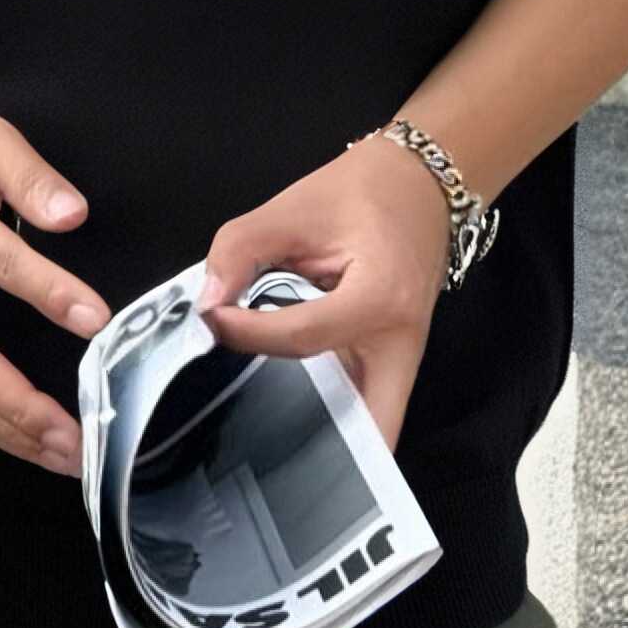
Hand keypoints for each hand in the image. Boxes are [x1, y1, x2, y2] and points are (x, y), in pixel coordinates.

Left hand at [192, 133, 451, 453]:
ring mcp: (406, 361)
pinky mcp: (398, 363)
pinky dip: (335, 415)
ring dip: (329, 438)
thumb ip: (239, 251)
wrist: (421, 182)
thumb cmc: (362, 192)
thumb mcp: (290, 209)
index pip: (300, 338)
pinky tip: (292, 408)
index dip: (244, 331)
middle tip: (258, 438)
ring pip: (373, 427)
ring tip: (269, 434)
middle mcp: (402, 345)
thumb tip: (207, 303)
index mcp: (380, 300)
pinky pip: (369, 405)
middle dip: (318, 444)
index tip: (212, 317)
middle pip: (367, 427)